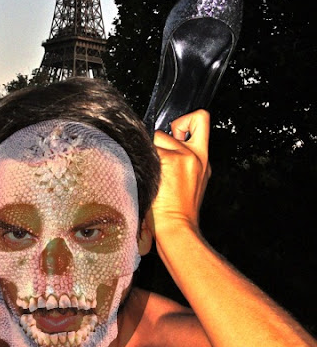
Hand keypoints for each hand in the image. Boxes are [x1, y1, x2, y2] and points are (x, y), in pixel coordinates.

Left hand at [148, 109, 211, 246]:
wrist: (177, 228)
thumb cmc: (178, 210)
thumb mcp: (192, 181)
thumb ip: (185, 160)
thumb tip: (166, 144)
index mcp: (203, 159)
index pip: (202, 120)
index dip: (188, 119)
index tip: (176, 130)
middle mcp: (196, 154)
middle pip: (183, 121)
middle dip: (173, 127)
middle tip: (164, 148)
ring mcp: (182, 156)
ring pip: (158, 136)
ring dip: (152, 151)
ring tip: (153, 173)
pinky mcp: (167, 160)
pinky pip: (147, 149)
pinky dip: (142, 160)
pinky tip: (146, 176)